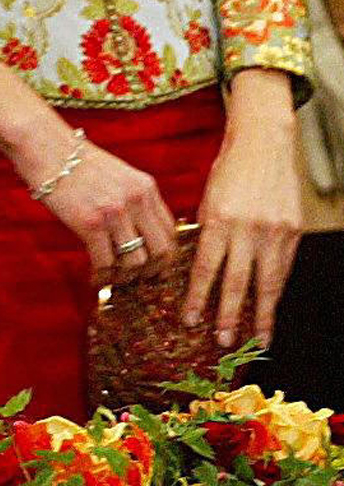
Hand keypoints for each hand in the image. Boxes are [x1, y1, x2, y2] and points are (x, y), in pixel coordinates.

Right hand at [21, 131, 176, 282]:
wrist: (47, 148)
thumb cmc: (78, 163)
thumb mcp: (120, 175)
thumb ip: (136, 201)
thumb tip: (144, 237)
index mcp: (145, 187)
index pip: (170, 232)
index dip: (164, 255)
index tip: (154, 265)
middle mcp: (136, 200)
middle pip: (160, 252)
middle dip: (150, 271)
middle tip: (136, 278)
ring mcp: (114, 213)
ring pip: (135, 263)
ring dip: (124, 276)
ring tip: (112, 277)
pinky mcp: (90, 224)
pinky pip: (106, 263)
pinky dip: (102, 276)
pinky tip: (95, 276)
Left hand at [184, 78, 300, 347]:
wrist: (265, 144)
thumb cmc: (228, 171)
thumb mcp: (208, 198)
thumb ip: (207, 233)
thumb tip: (201, 271)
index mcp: (219, 218)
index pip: (206, 268)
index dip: (199, 297)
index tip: (191, 320)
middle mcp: (248, 228)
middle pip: (237, 282)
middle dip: (229, 315)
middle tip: (222, 342)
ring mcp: (274, 231)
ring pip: (267, 284)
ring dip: (261, 315)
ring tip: (257, 340)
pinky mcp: (293, 232)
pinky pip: (283, 269)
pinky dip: (276, 290)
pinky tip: (270, 307)